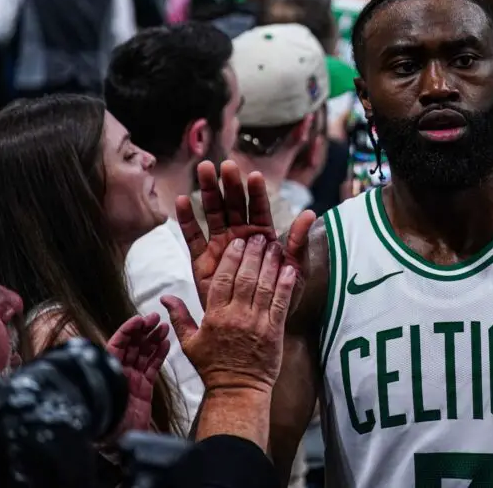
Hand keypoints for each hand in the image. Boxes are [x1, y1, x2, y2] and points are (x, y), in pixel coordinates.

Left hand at [105, 313, 169, 437]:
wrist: (117, 442)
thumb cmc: (105, 421)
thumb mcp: (101, 395)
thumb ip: (102, 374)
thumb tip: (93, 352)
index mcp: (106, 371)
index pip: (116, 344)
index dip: (128, 331)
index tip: (140, 320)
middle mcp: (118, 372)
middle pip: (132, 346)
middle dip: (144, 330)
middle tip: (156, 318)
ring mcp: (132, 379)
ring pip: (144, 353)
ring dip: (153, 339)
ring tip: (163, 326)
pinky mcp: (144, 388)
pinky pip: (152, 367)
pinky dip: (159, 354)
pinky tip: (165, 343)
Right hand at [162, 235, 296, 392]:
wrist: (237, 390)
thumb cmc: (212, 366)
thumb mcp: (190, 343)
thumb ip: (179, 317)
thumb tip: (164, 298)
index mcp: (215, 317)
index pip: (222, 280)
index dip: (231, 259)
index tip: (237, 243)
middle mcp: (236, 317)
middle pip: (245, 278)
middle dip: (253, 255)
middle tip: (258, 237)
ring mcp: (257, 323)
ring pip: (264, 287)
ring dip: (271, 264)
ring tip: (275, 246)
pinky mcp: (274, 331)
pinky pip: (280, 303)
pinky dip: (286, 285)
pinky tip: (290, 269)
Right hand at [176, 161, 314, 308]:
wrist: (260, 326)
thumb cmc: (281, 295)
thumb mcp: (295, 269)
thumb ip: (298, 242)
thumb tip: (310, 213)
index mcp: (262, 236)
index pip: (259, 209)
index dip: (256, 193)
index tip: (254, 175)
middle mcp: (240, 236)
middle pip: (233, 205)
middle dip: (230, 185)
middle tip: (225, 165)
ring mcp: (221, 247)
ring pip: (213, 214)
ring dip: (209, 192)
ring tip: (204, 169)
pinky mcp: (203, 262)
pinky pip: (193, 238)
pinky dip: (187, 220)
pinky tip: (182, 200)